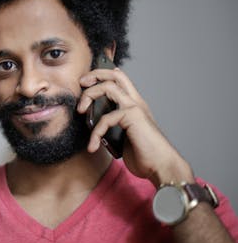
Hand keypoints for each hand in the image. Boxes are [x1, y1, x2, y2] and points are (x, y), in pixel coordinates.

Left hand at [77, 67, 193, 187]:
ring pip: (109, 87)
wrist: (162, 167)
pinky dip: (95, 132)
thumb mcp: (122, 136)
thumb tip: (93, 124)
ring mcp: (135, 108)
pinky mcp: (133, 117)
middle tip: (81, 83)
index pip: (120, 80)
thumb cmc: (144, 155)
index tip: (87, 81)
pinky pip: (106, 118)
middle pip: (115, 75)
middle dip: (95, 75)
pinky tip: (93, 146)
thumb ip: (112, 126)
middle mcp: (136, 102)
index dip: (104, 74)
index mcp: (134, 105)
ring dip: (89, 95)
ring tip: (80, 110)